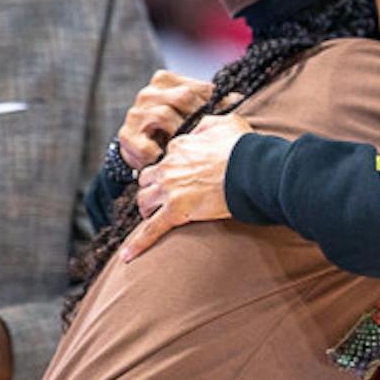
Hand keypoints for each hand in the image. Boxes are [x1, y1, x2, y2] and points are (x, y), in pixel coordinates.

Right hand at [117, 71, 216, 169]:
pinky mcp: (127, 135)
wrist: (146, 151)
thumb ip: (214, 104)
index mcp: (165, 81)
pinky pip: (146, 144)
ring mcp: (135, 113)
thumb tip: (237, 98)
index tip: (222, 120)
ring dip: (179, 133)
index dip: (213, 104)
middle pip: (183, 96)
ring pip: (163, 115)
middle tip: (206, 134)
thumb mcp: (195, 113)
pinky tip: (166, 157)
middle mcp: (148, 93)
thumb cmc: (177, 129)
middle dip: (198, 117)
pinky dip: (159, 154)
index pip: (197, 86)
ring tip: (187, 146)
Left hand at [123, 113, 253, 260]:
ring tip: (154, 216)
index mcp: (180, 147)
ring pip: (144, 201)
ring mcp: (170, 190)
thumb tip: (200, 130)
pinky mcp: (175, 211)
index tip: (180, 174)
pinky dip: (138, 243)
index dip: (173, 167)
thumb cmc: (243, 148)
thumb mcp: (226, 123)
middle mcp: (169, 166)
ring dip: (148, 208)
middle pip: (148, 179)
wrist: (251, 169)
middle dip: (153, 188)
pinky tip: (128, 256)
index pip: (167, 158)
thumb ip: (207, 125)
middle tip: (162, 197)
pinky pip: (151, 230)